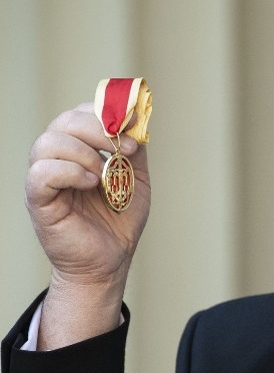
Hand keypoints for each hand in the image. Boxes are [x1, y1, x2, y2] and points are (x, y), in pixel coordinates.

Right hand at [25, 102, 150, 348]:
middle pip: (64, 121)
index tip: (133, 131)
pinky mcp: (39, 200)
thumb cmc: (119, 219)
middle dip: (99, 128)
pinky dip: (70, 172)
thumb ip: (136, 149)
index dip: (107, 114)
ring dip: (84, 152)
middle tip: (125, 149)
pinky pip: (41, 173)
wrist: (110, 260)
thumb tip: (136, 119)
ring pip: (48, 142)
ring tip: (105, 174)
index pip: (81, 113)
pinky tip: (91, 183)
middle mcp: (57, 159)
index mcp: (78, 149)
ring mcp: (45, 179)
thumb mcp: (136, 178)